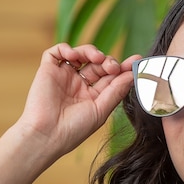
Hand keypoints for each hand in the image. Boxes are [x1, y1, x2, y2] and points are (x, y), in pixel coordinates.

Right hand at [17, 43, 140, 156]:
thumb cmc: (74, 129)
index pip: (111, 77)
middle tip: (113, 67)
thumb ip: (117, 91)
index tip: (136, 61)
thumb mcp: (101, 110)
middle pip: (98, 63)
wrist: (47, 135)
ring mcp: (64, 76)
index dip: (123, 68)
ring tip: (98, 58)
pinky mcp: (48, 70)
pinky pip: (56, 51)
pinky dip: (66, 48)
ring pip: (81, 54)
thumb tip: (133, 74)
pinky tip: (74, 56)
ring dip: (92, 51)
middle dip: (109, 61)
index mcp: (93, 96)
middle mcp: (79, 84)